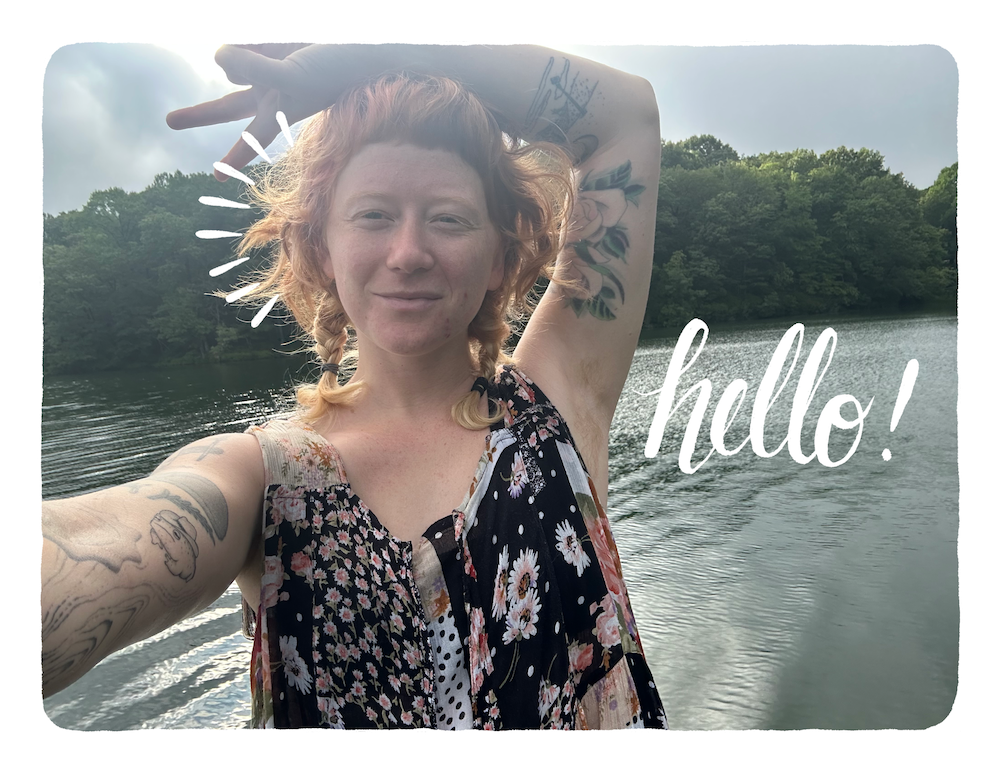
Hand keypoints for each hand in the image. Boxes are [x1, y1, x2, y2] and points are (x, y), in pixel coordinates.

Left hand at [166, 43, 354, 179]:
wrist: (357, 54)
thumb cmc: (331, 71)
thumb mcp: (290, 75)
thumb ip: (253, 68)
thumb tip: (217, 57)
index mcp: (278, 113)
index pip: (250, 138)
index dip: (233, 156)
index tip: (216, 177)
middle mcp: (268, 97)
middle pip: (226, 107)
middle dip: (200, 114)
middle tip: (170, 121)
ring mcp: (266, 75)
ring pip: (233, 64)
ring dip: (247, 58)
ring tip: (274, 57)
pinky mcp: (268, 53)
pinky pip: (244, 47)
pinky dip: (252, 47)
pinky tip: (274, 49)